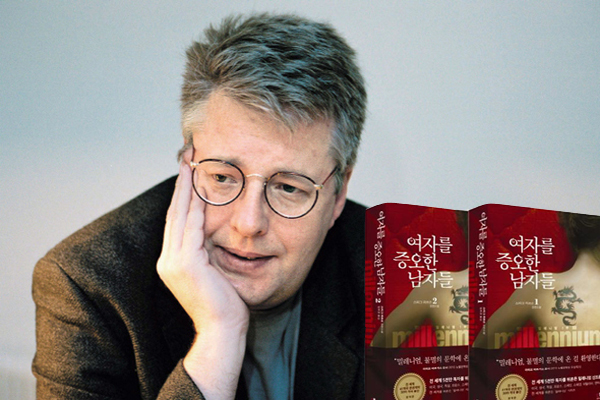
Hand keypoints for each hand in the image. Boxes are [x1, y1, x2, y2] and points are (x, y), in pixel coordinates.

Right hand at [157, 149, 248, 398]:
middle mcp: (168, 260)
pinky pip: (191, 227)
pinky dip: (194, 205)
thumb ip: (209, 252)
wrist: (223, 330)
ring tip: (191, 162)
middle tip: (187, 156)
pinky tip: (199, 186)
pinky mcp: (185, 264)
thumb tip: (216, 234)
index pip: (177, 220)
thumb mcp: (215, 272)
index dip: (182, 194)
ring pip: (180, 214)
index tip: (189, 171)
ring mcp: (173, 262)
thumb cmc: (225, 304)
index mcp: (173, 262)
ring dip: (186, 187)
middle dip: (181, 183)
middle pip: (174, 212)